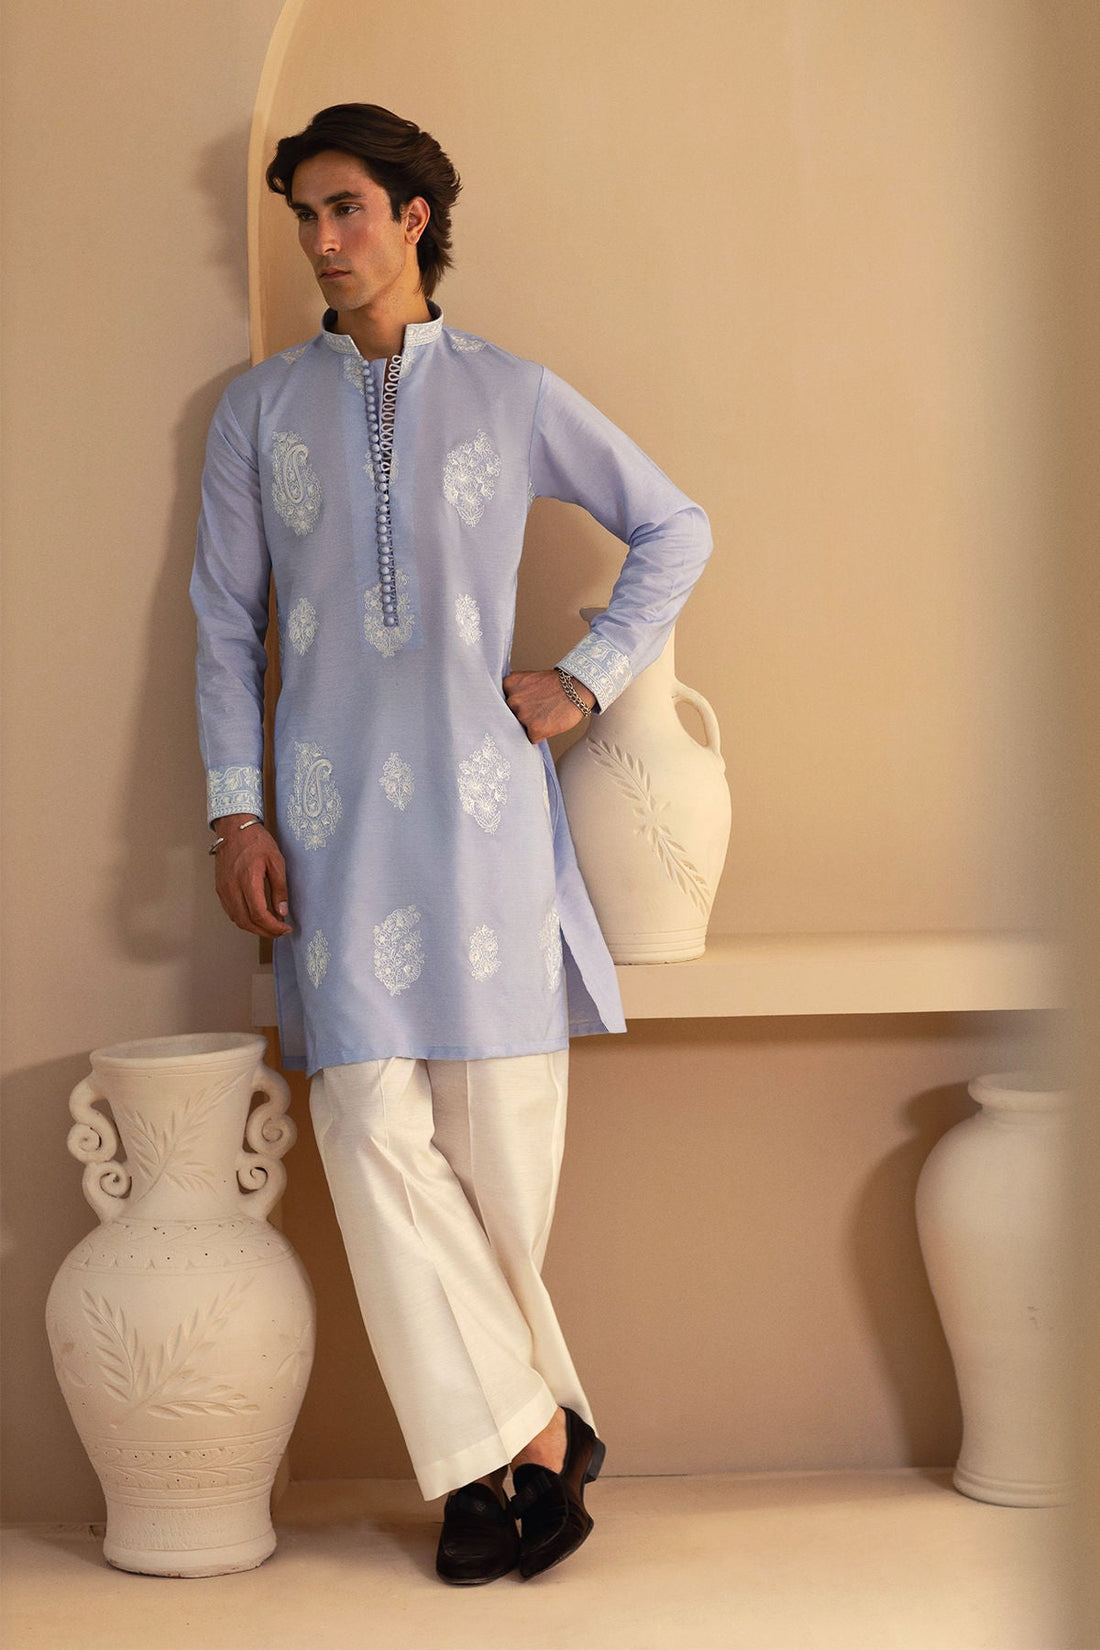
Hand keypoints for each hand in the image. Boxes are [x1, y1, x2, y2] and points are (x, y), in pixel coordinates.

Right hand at [211, 815, 292, 937]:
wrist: (234, 829)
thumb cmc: (256, 841)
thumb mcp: (276, 861)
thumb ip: (280, 888)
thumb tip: (282, 912)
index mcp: (248, 880)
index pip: (259, 915)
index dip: (273, 927)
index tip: (286, 928)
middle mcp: (232, 888)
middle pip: (247, 922)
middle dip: (265, 932)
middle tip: (280, 931)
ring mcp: (223, 890)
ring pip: (237, 920)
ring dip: (254, 928)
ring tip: (270, 926)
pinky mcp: (220, 889)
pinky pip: (231, 912)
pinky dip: (244, 920)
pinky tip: (256, 917)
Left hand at [502, 669, 594, 742]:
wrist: (578, 688)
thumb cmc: (556, 685)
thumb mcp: (528, 680)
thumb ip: (514, 692)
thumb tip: (502, 711)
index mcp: (509, 684)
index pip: (501, 703)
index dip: (514, 706)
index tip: (524, 703)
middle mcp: (512, 700)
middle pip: (509, 717)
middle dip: (521, 717)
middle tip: (537, 709)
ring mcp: (522, 715)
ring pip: (519, 729)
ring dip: (530, 726)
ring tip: (545, 715)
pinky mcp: (534, 729)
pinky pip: (530, 738)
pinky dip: (539, 734)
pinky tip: (549, 723)